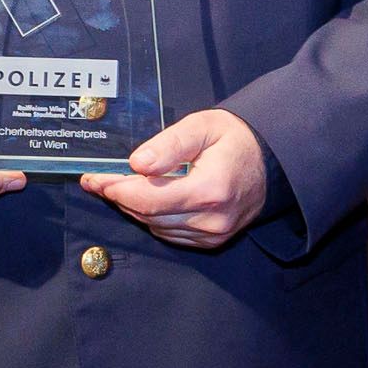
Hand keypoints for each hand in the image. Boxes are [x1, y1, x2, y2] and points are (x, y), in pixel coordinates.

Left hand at [79, 108, 267, 248]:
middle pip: (149, 215)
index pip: (149, 199)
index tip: (95, 179)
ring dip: (133, 208)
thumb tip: (136, 163)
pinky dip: (152, 218)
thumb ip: (169, 145)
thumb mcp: (203, 127)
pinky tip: (144, 200)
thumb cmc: (236, 139)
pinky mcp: (212, 240)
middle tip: (97, 180)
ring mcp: (213, 234)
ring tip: (117, 187)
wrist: (272, 161)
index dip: (117, 190)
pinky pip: (170, 234)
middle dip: (119, 197)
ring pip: (156, 227)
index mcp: (210, 190)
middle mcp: (212, 219)